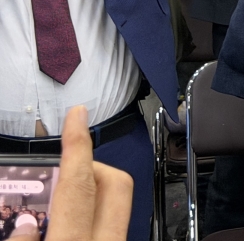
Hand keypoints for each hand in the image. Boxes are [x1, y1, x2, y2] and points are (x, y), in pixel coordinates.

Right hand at [32, 107, 132, 240]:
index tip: (77, 115)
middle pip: (115, 183)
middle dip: (91, 167)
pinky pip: (113, 227)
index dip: (78, 144)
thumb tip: (25, 226)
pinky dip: (93, 220)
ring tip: (60, 206)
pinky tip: (71, 230)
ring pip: (117, 205)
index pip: (79, 183)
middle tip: (62, 171)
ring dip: (91, 196)